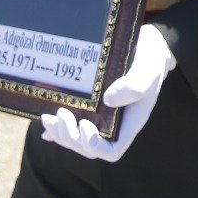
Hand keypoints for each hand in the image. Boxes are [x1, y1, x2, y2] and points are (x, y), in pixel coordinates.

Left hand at [39, 24, 174, 161]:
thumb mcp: (147, 69)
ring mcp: (103, 116)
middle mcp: (115, 124)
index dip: (94, 145)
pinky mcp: (93, 105)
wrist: (148, 45)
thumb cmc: (151, 58)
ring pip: (78, 139)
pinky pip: (73, 125)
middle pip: (89, 148)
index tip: (84, 124)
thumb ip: (134, 85)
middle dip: (70, 137)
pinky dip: (57, 129)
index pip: (111, 151)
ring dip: (60, 134)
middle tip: (60, 114)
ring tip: (48, 118)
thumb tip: (108, 100)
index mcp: (130, 122)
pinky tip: (46, 126)